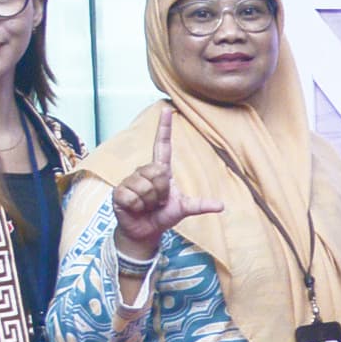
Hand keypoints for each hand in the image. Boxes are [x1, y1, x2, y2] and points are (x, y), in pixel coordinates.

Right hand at [109, 107, 223, 263]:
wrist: (145, 231)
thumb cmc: (163, 215)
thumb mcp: (184, 209)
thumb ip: (200, 205)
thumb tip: (221, 206)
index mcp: (160, 170)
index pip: (162, 145)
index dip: (164, 128)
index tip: (167, 110)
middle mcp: (144, 171)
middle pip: (158, 172)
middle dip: (162, 191)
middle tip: (158, 201)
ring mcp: (130, 180)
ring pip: (145, 185)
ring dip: (150, 201)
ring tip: (147, 205)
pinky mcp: (119, 192)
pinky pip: (132, 196)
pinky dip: (137, 206)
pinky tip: (135, 208)